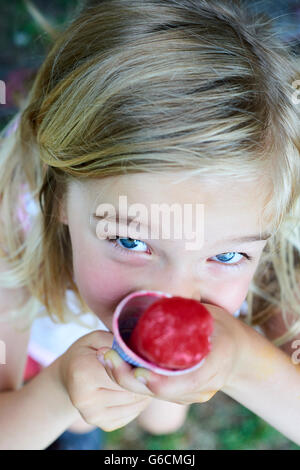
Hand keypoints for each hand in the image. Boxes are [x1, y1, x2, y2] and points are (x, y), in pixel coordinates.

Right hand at [57, 330, 151, 431]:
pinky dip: (140, 402)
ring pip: (136, 404)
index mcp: (83, 373)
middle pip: (132, 391)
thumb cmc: (87, 352)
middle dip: (145, 380)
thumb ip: (116, 343)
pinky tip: (136, 388)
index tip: (146, 358)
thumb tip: (137, 354)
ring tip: (145, 376)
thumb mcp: (96, 338)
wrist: (69, 376)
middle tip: (151, 367)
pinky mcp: (103, 424)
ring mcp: (93, 416)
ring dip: (146, 391)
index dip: (140, 366)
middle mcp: (85, 399)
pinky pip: (133, 414)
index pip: (123, 374)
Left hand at [100, 304, 245, 404]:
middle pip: (162, 392)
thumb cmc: (222, 328)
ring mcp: (194, 395)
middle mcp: (205, 385)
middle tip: (106, 356)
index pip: (187, 381)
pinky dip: (134, 380)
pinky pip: (156, 392)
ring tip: (104, 356)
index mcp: (216, 362)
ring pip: (155, 395)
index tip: (136, 370)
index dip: (159, 381)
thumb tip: (156, 298)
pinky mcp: (183, 396)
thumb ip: (186, 311)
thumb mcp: (210, 314)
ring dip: (126, 379)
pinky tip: (116, 364)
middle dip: (129, 378)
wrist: (239, 354)